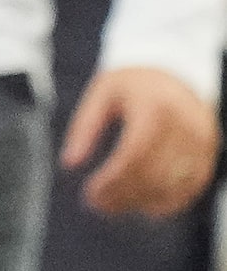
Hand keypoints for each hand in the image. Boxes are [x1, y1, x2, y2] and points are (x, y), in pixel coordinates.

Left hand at [63, 65, 218, 217]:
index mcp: (155, 109)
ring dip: (143, 202)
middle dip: (124, 195)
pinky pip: (190, 188)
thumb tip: (69, 163)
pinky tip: (143, 206)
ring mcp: (200, 144)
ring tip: (115, 206)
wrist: (176, 70)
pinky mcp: (208, 155)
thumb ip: (84, 127)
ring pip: (173, 186)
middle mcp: (183, 128)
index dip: (113, 181)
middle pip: (154, 175)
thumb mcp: (102, 92)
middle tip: (97, 204)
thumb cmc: (133, 82)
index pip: (134, 156)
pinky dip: (167, 202)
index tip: (90, 194)